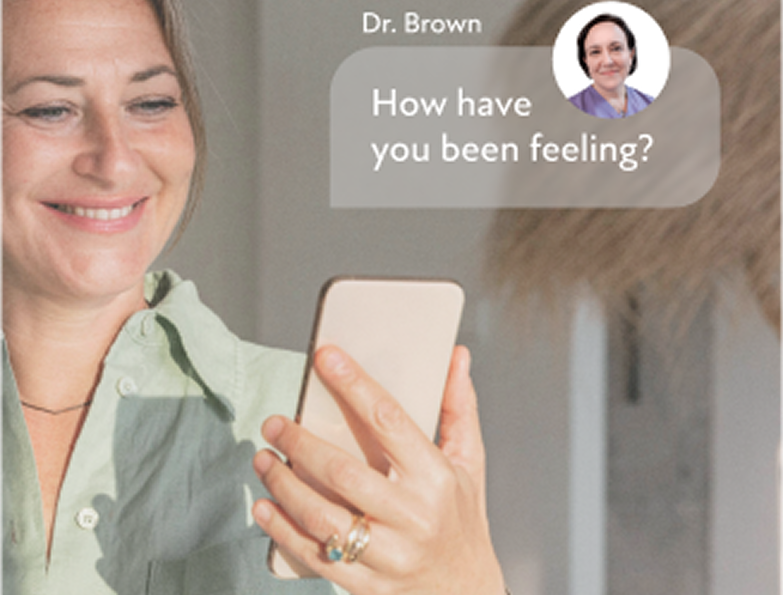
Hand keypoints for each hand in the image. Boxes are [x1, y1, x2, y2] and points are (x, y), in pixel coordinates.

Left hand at [252, 345, 505, 594]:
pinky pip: (315, 555)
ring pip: (322, 515)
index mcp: (436, 478)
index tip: (325, 357)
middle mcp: (413, 517)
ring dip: (283, 484)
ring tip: (264, 458)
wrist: (466, 591)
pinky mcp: (367, 584)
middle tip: (275, 423)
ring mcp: (389, 555)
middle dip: (301, 442)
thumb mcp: (469, 462)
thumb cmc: (462, 519)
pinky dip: (282, 530)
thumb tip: (456, 356)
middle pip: (343, 472)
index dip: (354, 384)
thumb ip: (459, 408)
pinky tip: (264, 506)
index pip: (389, 420)